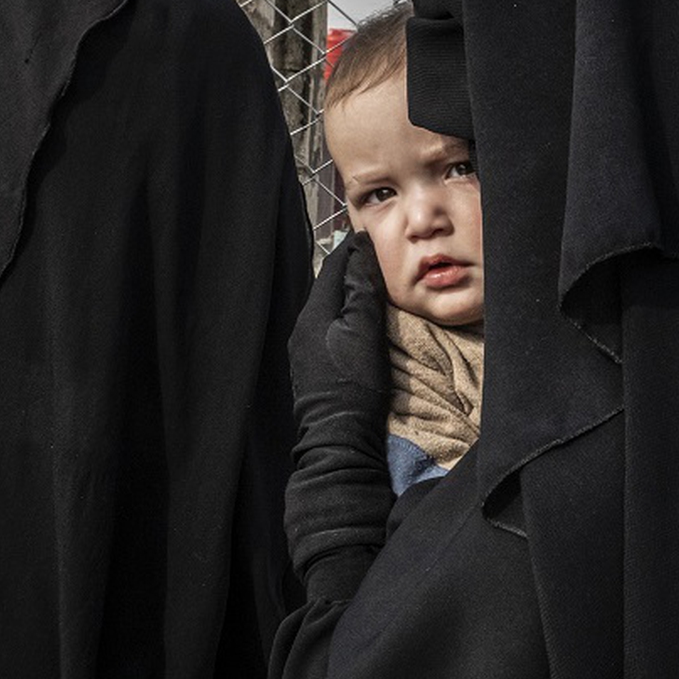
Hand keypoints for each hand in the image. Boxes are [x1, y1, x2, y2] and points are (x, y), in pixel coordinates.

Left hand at [284, 233, 395, 601]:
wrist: (338, 440)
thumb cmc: (354, 382)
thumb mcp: (365, 330)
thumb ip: (362, 289)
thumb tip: (360, 250)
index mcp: (313, 313)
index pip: (333, 268)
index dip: (354, 251)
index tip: (373, 238)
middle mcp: (303, 328)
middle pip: (328, 288)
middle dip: (349, 271)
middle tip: (376, 259)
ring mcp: (305, 351)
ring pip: (328, 309)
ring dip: (347, 295)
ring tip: (371, 286)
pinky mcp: (313, 370)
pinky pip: (328, 330)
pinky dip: (344, 317)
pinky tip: (359, 323)